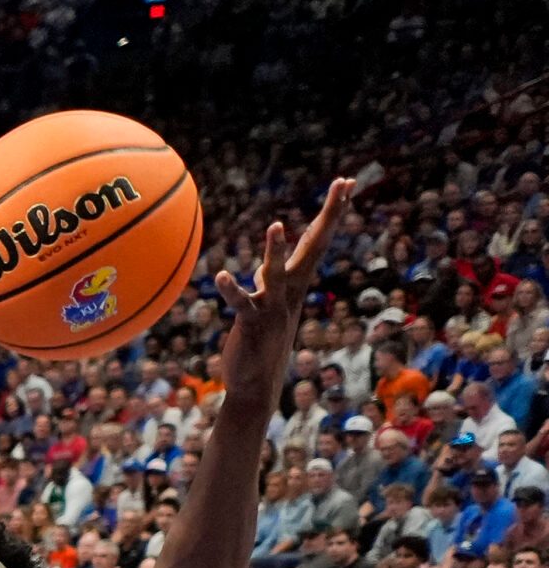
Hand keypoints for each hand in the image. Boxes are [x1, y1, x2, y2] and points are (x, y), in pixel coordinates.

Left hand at [216, 178, 357, 389]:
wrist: (257, 385)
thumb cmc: (261, 343)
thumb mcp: (268, 307)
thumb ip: (269, 285)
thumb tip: (264, 271)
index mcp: (296, 283)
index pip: (317, 240)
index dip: (332, 212)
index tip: (347, 182)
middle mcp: (291, 291)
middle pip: (314, 246)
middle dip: (329, 214)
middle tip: (343, 182)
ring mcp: (273, 308)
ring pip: (276, 274)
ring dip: (275, 251)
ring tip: (275, 225)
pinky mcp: (252, 324)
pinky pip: (241, 304)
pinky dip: (231, 290)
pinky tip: (220, 275)